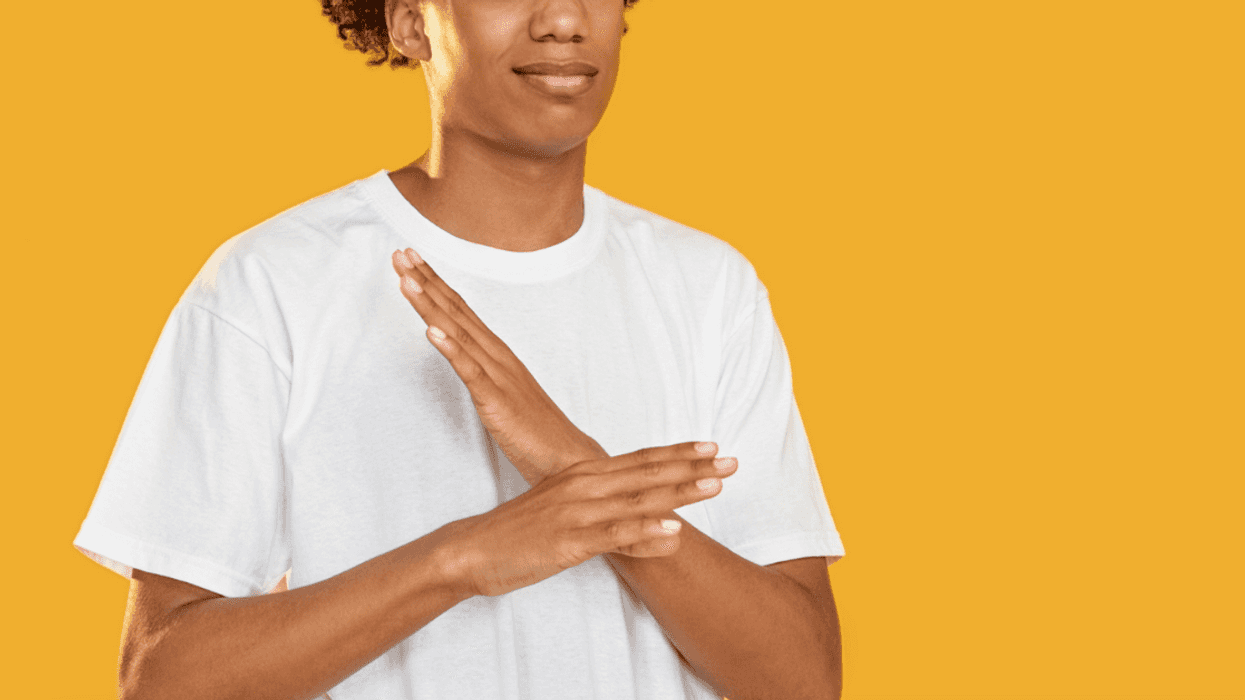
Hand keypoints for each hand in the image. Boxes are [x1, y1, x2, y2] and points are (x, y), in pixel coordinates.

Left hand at [391, 248, 605, 484]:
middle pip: (456, 311)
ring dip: (431, 305)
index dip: (434, 283)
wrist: (568, 458)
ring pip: (458, 333)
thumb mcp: (502, 392)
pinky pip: (470, 371)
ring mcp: (498, 376)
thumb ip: (483, 370)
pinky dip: (450, 348)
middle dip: (426, 281)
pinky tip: (431, 332)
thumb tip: (460, 354)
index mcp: (497, 353)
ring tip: (407, 280)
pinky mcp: (497, 400)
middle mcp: (497, 356)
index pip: (460, 310)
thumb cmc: (536, 429)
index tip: (411, 259)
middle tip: (400, 254)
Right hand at [437, 441, 738, 597]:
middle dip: (693, 467)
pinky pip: (613, 536)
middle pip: (648, 473)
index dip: (679, 452)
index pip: (640, 459)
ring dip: (679, 493)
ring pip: (638, 500)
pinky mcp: (569, 541)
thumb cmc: (521, 533)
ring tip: (715, 486)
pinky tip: (673, 533)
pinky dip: (645, 534)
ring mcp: (578, 512)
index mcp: (584, 474)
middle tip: (732, 460)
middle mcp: (585, 485)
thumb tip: (647, 516)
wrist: (473, 549)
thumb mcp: (566, 512)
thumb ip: (605, 510)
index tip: (713, 446)